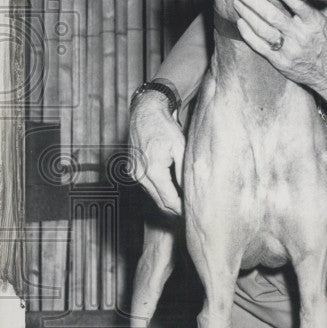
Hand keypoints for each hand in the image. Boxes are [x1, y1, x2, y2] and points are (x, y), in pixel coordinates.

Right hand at [129, 93, 184, 215]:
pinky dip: (159, 190)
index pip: (169, 200)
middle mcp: (139, 174)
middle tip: (191, 213)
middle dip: (175, 209)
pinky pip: (147, 186)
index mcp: (153, 170)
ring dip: (167, 200)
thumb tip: (190, 191)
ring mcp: (133, 173)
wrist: (145, 113)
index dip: (182, 209)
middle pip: (160, 202)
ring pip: (153, 195)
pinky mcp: (131, 170)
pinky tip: (172, 190)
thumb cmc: (164, 127)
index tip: (193, 214)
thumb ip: (183, 172)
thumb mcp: (180, 148)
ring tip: (184, 203)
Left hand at [232, 0, 326, 93]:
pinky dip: (248, 33)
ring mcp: (290, 50)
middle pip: (272, 15)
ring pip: (263, 29)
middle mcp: (301, 36)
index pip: (294, 2)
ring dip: (247, 14)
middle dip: (253, 0)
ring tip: (237, 2)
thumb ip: (319, 5)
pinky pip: (260, 46)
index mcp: (314, 23)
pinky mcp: (281, 62)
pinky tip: (241, 22)